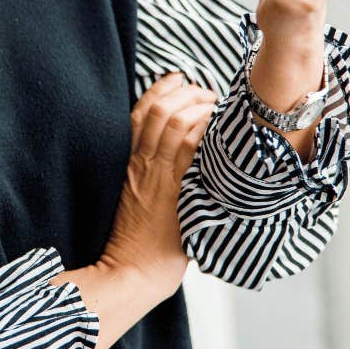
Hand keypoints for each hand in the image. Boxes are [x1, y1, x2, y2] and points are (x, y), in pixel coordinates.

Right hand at [99, 73, 216, 299]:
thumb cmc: (139, 241)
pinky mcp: (176, 189)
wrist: (133, 269)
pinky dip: (205, 128)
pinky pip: (190, 146)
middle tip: (208, 93)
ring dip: (200, 106)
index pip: (142, 111)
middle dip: (187, 92)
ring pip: (176, 121)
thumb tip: (177, 154)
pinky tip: (219, 126)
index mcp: (130, 162)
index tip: (179, 79)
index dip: (162, 89)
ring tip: (218, 107)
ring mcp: (159, 174)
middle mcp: (142, 162)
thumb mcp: (136, 198)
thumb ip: (150, 174)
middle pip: (161, 109)